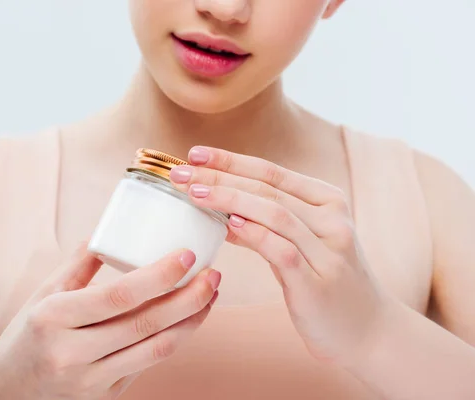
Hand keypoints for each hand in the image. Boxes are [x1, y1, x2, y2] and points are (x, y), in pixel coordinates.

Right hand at [0, 244, 220, 399]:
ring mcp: (91, 380)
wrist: (6, 396)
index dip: (159, 276)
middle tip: (214, 274)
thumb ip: (78, 266)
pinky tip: (189, 319)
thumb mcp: (42, 296)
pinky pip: (148, 364)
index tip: (187, 256)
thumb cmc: (24, 338)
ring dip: (191, 321)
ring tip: (210, 295)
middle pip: (145, 323)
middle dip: (189, 297)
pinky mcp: (105, 396)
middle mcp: (72, 353)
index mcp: (53, 319)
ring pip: (155, 349)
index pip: (118, 296)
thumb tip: (108, 230)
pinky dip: (174, 340)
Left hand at [169, 146, 394, 366]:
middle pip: (267, 189)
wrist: (369, 331)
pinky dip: (254, 234)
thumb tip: (222, 210)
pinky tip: (228, 226)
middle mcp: (332, 220)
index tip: (194, 154)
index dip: (231, 160)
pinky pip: (282, 250)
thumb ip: (268, 225)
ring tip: (194, 194)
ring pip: (274, 213)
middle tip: (181, 173)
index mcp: (328, 202)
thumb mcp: (301, 245)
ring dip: (230, 200)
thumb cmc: (326, 283)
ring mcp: (328, 250)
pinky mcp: (318, 282)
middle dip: (220, 176)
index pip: (271, 172)